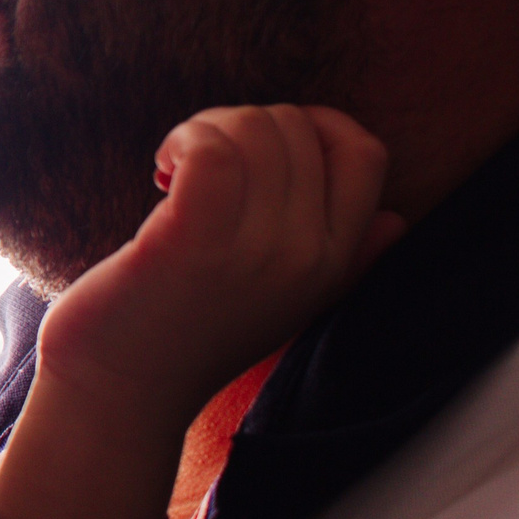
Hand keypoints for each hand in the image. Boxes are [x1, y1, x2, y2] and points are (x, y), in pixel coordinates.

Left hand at [0, 105, 400, 518]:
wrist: (121, 393)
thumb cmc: (188, 336)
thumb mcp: (286, 301)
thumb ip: (346, 260)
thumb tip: (397, 220)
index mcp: (333, 264)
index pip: (365, 153)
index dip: (313, 126)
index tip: (259, 148)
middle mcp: (306, 256)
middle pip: (298, 128)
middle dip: (242, 125)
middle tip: (197, 165)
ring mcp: (253, 250)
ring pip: (255, 128)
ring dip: (205, 129)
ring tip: (174, 169)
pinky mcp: (192, 241)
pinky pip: (211, 150)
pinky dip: (183, 140)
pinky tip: (160, 171)